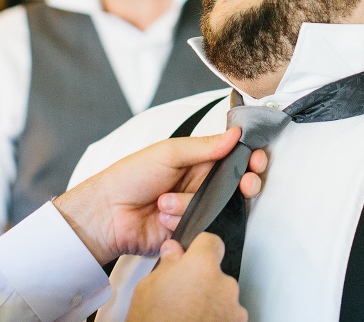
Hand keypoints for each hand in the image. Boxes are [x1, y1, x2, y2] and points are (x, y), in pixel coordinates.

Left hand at [54, 129, 266, 263]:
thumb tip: (235, 134)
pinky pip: (204, 227)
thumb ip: (204, 146)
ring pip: (218, 207)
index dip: (249, 158)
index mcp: (196, 160)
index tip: (257, 159)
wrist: (106, 213)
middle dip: (243, 183)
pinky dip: (184, 222)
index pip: (233, 157)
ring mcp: (196, 208)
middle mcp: (200, 184)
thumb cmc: (130, 177)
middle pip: (236, 184)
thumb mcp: (168, 152)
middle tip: (246, 182)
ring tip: (164, 202)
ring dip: (191, 204)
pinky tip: (165, 218)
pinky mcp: (190, 230)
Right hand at [126, 234, 246, 321]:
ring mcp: (234, 308)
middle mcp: (224, 284)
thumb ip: (167, 263)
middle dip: (202, 279)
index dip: (199, 248)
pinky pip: (228, 314)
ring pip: (222, 294)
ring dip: (210, 300)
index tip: (191, 256)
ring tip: (187, 314)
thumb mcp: (148, 288)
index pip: (211, 241)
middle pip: (216, 271)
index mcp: (202, 266)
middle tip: (181, 294)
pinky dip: (216, 318)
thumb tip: (173, 251)